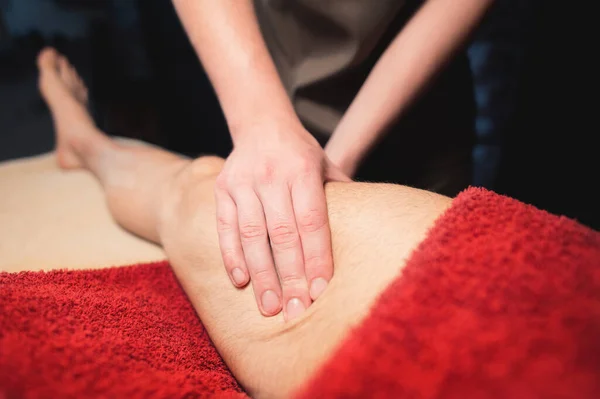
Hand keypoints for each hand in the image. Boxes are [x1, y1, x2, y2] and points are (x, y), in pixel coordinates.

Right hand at [215, 122, 349, 320]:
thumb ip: (343, 195)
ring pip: (252, 235)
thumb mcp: (326, 165)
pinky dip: (231, 255)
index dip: (316, 258)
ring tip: (270, 306)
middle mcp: (272, 176)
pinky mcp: (222, 189)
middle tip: (295, 311)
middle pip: (282, 234)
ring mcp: (243, 182)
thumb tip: (373, 229)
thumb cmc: (301, 153)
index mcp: (303, 171)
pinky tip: (240, 281)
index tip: (321, 291)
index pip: (312, 221)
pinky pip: (224, 227)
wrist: (261, 123)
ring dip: (261, 274)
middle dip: (290, 276)